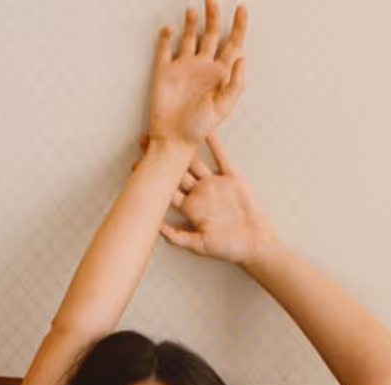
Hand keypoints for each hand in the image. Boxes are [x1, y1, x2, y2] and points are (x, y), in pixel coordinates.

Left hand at [133, 131, 274, 265]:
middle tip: (144, 140)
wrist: (254, 243)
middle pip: (176, 172)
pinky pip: (221, 158)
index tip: (136, 166)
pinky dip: (214, 144)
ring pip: (195, 161)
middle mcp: (200, 193)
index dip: (153, 178)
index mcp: (190, 208)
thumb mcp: (199, 245)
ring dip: (183, 146)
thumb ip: (177, 237)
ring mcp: (214, 184)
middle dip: (162, 157)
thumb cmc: (227, 248)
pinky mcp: (231, 178)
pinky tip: (204, 130)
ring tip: (169, 130)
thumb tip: (155, 228)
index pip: (167, 190)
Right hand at [148, 1, 246, 148]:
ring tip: (193, 10)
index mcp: (219, 74)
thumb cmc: (199, 128)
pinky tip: (170, 28)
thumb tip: (242, 58)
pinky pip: (165, 49)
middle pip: (211, 34)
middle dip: (214, 16)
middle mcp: (202, 67)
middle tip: (212, 0)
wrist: (173, 140)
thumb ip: (235, 84)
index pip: (232, 44)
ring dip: (191, 23)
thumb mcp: (223, 108)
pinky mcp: (164, 72)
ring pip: (189, 37)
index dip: (239, 26)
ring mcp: (183, 68)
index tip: (242, 8)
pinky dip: (166, 37)